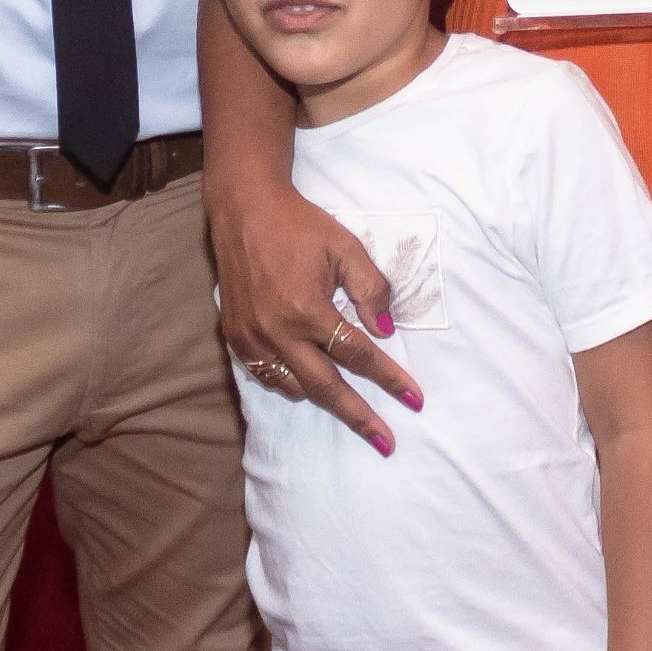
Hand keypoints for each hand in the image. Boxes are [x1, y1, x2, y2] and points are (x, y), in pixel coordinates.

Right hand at [210, 176, 422, 454]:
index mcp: (308, 309)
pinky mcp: (235, 337)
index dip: (391, 379)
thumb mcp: (345, 247)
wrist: (244, 208)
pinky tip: (309, 382)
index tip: (416, 400)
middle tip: (386, 442)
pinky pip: (267, 376)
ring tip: (353, 410)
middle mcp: (278, 331)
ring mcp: (252, 338)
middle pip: (327, 388)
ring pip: (295, 388)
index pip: (358, 355)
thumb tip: (384, 330)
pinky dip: (291, 384)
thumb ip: (370, 289)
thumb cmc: (300, 225)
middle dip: (360, 418)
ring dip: (326, 399)